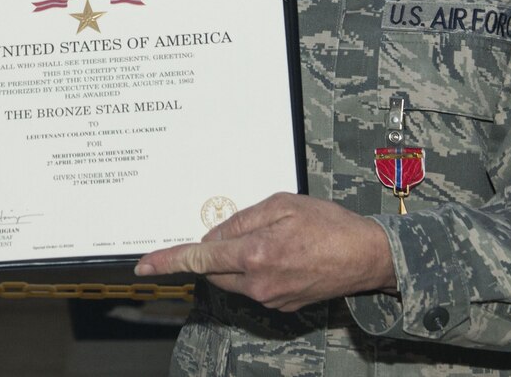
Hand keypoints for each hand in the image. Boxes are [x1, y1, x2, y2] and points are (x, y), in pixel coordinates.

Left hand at [133, 192, 395, 312]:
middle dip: (214, 254)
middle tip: (241, 232)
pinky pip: (254, 287)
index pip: (200, 259)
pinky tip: (282, 255)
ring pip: (233, 280)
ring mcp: (270, 299)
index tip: (143, 267)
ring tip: (273, 240)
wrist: (367, 257)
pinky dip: (256, 271)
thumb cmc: (329, 225)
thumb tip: (216, 235)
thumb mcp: (283, 204)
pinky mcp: (281, 307)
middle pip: (214, 271)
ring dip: (237, 262)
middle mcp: (258, 283)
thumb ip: (243, 219)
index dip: (169, 262)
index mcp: (255, 254)